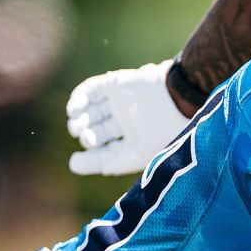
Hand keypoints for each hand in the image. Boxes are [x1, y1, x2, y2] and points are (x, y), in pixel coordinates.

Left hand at [65, 59, 189, 175]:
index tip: (74, 162)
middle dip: (87, 137)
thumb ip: (118, 162)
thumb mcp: (142, 154)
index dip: (90, 158)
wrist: (177, 98)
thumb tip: (94, 167)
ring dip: (78, 119)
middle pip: (98, 131)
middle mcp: (127, 121)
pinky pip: (92, 89)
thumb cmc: (164, 130)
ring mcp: (121, 101)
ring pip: (92, 110)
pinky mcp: (116, 84)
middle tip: (87, 138)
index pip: (108, 150)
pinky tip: (74, 109)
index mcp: (137, 139)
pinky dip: (79, 97)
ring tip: (76, 125)